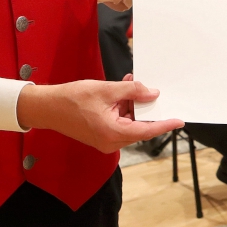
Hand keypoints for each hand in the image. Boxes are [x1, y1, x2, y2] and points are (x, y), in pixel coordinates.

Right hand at [16, 74, 183, 152]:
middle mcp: (111, 142)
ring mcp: (105, 141)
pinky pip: (120, 124)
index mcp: (112, 133)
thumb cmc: (71, 99)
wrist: (47, 107)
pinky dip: (124, 110)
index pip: (146, 130)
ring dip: (132, 106)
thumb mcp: (106, 90)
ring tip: (129, 85)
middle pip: (139, 127)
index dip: (164, 124)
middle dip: (144, 107)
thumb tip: (152, 93)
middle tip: (147, 88)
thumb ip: (132, 91)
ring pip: (130, 124)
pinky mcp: (101, 136)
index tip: (179, 120)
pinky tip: (121, 93)